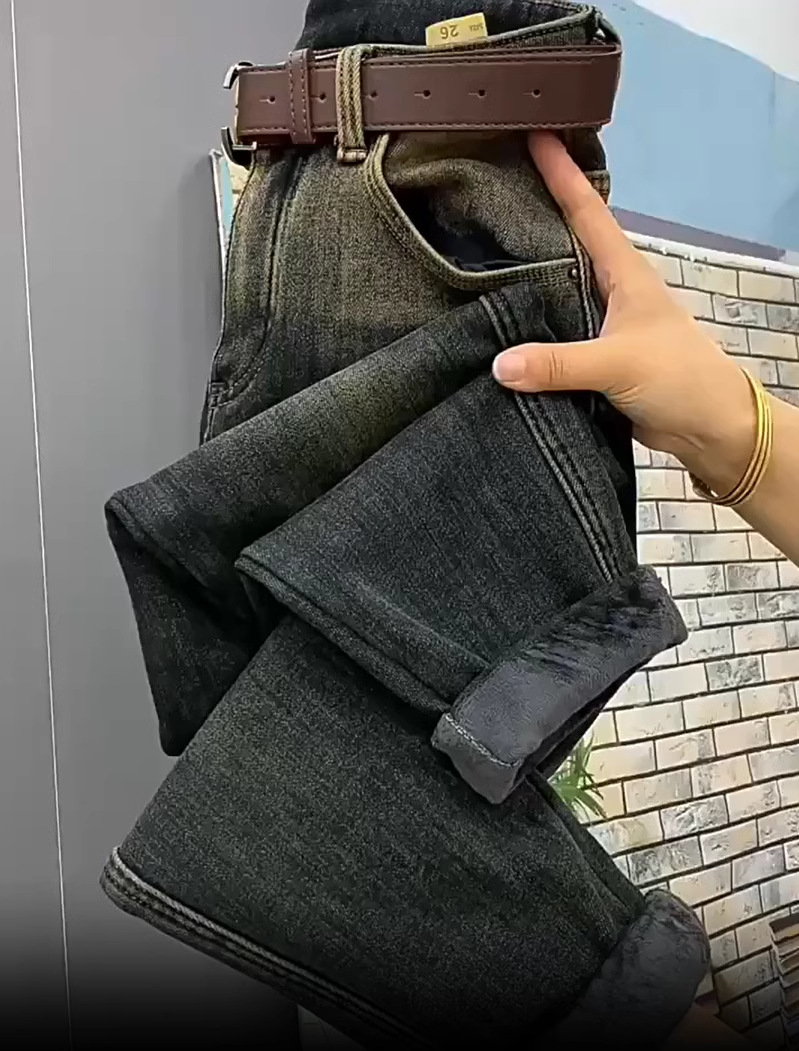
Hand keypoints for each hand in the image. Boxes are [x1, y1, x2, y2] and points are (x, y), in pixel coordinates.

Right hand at [492, 132, 756, 495]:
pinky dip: (528, 320)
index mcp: (624, 273)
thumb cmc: (678, 377)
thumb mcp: (619, 364)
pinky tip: (499, 318)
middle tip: (492, 184)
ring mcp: (601, 322)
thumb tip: (500, 365)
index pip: (587, 212)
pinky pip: (553, 328)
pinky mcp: (592, 355)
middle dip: (535, 211)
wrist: (707, 427)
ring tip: (481, 245)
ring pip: (556, 286)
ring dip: (526, 270)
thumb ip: (559, 363)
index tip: (536, 134)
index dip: (562, 174)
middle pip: (566, 241)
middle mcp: (610, 289)